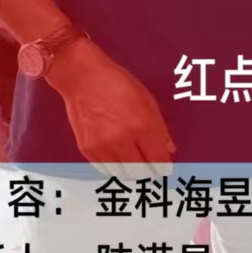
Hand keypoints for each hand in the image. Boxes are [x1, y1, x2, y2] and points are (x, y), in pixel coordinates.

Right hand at [46, 37, 174, 179]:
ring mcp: (102, 146)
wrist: (83, 78)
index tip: (165, 169)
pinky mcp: (87, 149)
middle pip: (141, 172)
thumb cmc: (116, 84)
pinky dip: (114, 168)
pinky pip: (105, 169)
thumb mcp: (147, 101)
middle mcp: (122, 139)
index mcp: (141, 125)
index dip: (164, 167)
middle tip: (153, 170)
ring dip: (132, 172)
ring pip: (123, 174)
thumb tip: (168, 149)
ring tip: (136, 165)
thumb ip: (160, 128)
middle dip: (150, 173)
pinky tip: (119, 159)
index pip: (158, 159)